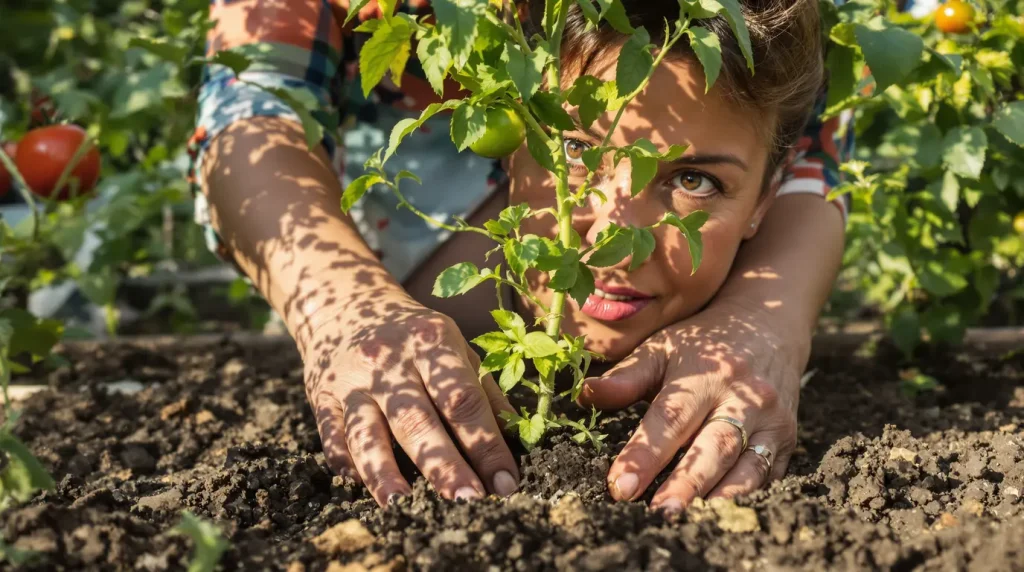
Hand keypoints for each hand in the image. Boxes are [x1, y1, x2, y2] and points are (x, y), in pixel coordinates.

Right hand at [302, 290, 519, 506]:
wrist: (344, 306)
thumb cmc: (413, 337)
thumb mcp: (453, 347)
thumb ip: (484, 392)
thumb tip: (520, 440)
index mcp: (431, 342)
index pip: (464, 399)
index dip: (486, 444)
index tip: (505, 482)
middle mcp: (390, 360)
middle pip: (417, 419)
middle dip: (444, 465)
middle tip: (467, 502)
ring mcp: (352, 380)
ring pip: (367, 431)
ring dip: (384, 472)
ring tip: (402, 505)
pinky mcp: (322, 396)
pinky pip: (332, 433)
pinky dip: (344, 460)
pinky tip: (358, 485)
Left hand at [577, 300, 805, 513]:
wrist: (769, 325)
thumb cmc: (704, 343)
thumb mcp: (662, 348)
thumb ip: (625, 377)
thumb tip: (583, 394)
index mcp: (706, 374)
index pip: (671, 419)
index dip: (644, 454)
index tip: (620, 486)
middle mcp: (743, 398)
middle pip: (713, 448)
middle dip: (685, 485)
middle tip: (658, 514)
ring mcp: (771, 421)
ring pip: (747, 468)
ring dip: (718, 499)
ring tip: (688, 524)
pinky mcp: (787, 441)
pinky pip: (769, 476)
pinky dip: (747, 499)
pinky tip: (719, 517)